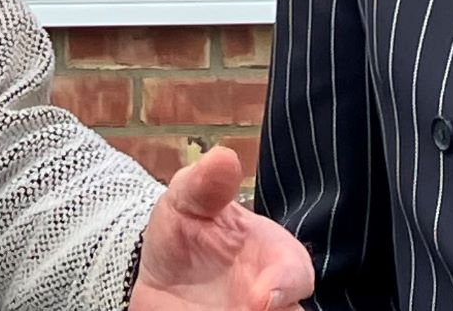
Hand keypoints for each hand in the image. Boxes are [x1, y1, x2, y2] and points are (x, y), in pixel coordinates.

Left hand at [129, 145, 313, 310]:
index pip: (297, 274)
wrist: (154, 271)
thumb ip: (206, 184)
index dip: (284, 287)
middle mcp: (271, 302)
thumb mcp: (186, 199)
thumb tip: (223, 157)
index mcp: (273, 259)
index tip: (261, 299)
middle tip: (247, 310)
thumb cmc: (185, 229)